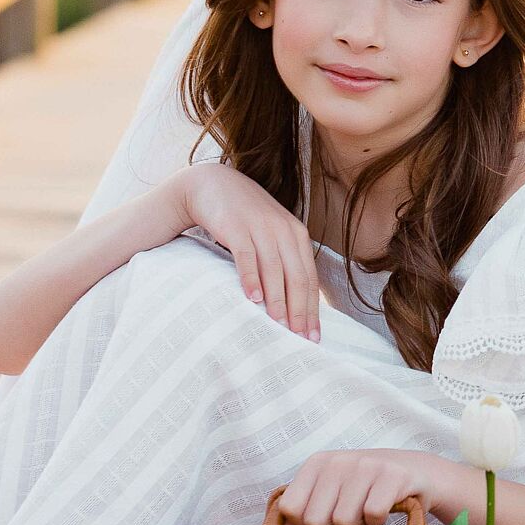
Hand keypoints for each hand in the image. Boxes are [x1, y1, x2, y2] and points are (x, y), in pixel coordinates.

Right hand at [170, 163, 319, 339]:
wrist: (211, 185)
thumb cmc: (244, 218)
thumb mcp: (271, 235)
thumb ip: (284, 261)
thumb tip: (295, 303)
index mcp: (297, 235)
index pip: (309, 279)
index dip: (313, 309)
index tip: (313, 336)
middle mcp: (284, 230)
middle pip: (297, 278)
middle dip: (299, 311)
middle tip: (299, 338)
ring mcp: (260, 227)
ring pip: (275, 270)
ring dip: (277, 300)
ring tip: (279, 326)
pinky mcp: (236, 226)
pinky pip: (247, 256)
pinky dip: (251, 278)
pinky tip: (253, 299)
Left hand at [278, 449, 429, 524]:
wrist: (415, 471)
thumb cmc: (366, 486)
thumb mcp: (330, 492)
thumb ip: (302, 511)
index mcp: (317, 462)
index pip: (290, 508)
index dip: (307, 522)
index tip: (327, 514)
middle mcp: (339, 461)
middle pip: (316, 520)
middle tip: (352, 513)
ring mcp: (367, 466)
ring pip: (344, 521)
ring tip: (368, 510)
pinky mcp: (393, 476)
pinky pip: (373, 516)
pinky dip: (379, 521)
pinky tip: (385, 508)